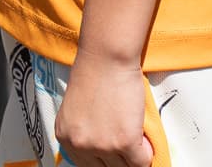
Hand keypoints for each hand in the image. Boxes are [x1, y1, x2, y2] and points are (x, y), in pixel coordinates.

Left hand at [52, 49, 153, 166]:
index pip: (87, 166)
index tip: (114, 156)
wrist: (106, 56)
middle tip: (127, 148)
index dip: (104, 161)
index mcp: (65, 137)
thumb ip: (83, 132)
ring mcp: (102, 146)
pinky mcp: (124, 142)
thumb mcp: (76, 110)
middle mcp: (80, 145)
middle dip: (119, 160)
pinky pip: (141, 162)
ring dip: (133, 156)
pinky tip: (143, 138)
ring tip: (136, 139)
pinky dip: (146, 153)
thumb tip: (100, 151)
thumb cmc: (94, 74)